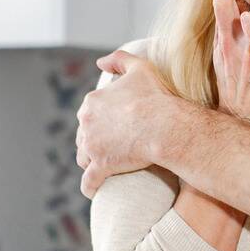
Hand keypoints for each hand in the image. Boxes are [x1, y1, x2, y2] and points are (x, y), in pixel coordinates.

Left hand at [76, 50, 180, 197]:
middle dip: (94, 142)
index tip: (114, 128)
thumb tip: (100, 62)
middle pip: (84, 136)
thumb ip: (119, 59)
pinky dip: (90, 186)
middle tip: (113, 147)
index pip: (89, 115)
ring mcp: (91, 145)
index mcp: (92, 102)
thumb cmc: (157, 97)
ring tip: (105, 167)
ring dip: (91, 162)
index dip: (100, 122)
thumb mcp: (140, 68)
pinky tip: (93, 190)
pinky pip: (88, 181)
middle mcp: (86, 123)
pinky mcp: (100, 166)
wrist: (165, 125)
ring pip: (84, 158)